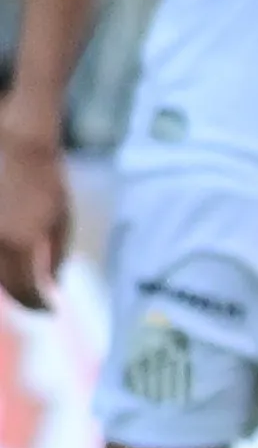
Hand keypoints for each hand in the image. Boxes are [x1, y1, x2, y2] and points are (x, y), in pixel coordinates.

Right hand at [0, 128, 68, 310]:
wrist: (14, 139)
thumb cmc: (43, 176)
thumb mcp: (61, 218)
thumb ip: (56, 255)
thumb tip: (52, 284)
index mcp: (18, 242)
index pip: (22, 289)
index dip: (36, 304)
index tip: (49, 308)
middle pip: (0, 283)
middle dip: (18, 292)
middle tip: (33, 294)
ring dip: (4, 275)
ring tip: (20, 272)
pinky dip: (0, 258)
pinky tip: (11, 252)